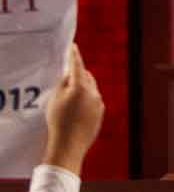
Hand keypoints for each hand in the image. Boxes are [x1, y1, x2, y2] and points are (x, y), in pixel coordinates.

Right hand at [42, 45, 103, 174]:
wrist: (69, 145)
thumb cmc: (58, 121)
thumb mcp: (55, 99)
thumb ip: (63, 84)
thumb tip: (70, 75)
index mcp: (81, 87)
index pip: (77, 66)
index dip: (74, 56)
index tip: (73, 46)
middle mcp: (94, 93)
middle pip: (87, 77)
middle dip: (78, 74)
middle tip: (68, 75)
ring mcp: (99, 103)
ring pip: (91, 89)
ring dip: (82, 88)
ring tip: (70, 96)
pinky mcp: (101, 113)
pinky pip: (94, 101)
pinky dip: (86, 100)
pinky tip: (76, 108)